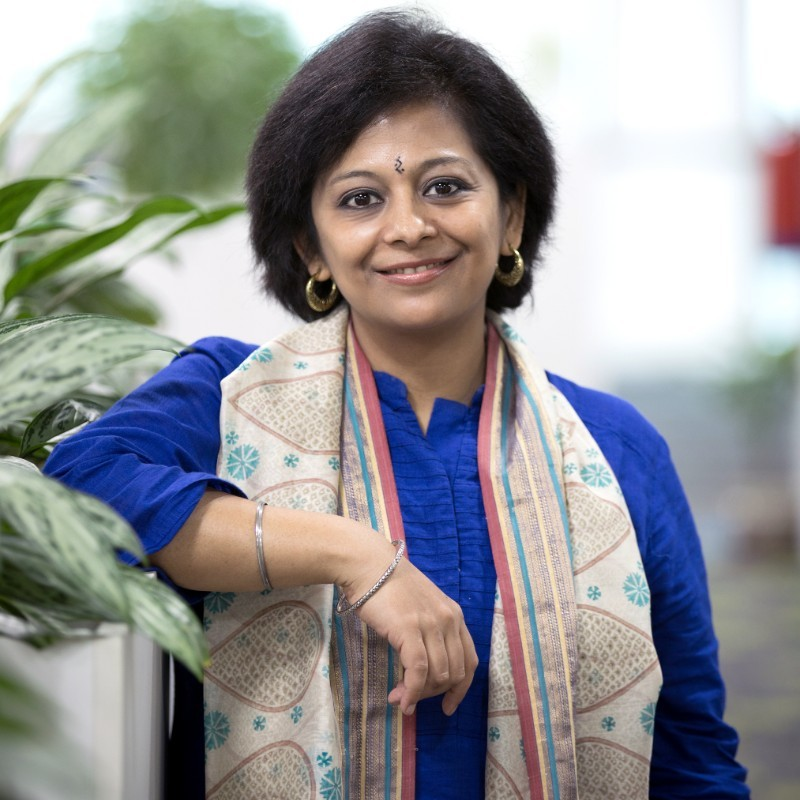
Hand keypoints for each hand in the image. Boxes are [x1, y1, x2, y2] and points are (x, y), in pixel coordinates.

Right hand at [342, 549, 477, 716]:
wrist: (369, 565)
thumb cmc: (388, 585)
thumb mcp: (420, 606)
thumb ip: (428, 632)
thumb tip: (421, 670)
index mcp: (454, 614)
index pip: (470, 661)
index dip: (461, 689)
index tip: (448, 707)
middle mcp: (449, 619)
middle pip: (454, 672)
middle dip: (433, 694)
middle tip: (410, 699)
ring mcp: (431, 624)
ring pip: (438, 676)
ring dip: (418, 694)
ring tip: (399, 698)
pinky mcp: (410, 629)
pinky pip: (418, 671)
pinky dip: (411, 691)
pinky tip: (400, 699)